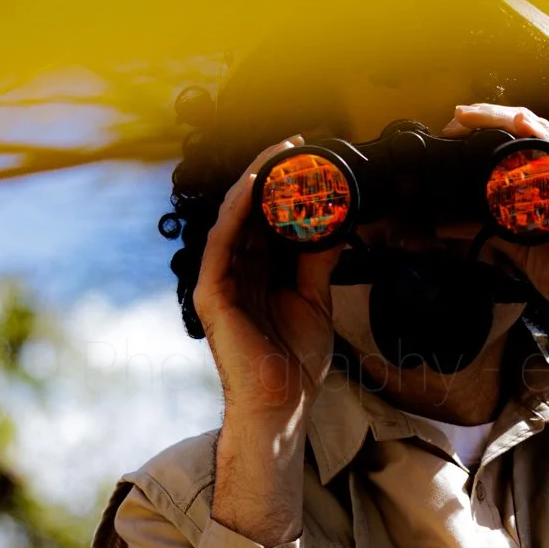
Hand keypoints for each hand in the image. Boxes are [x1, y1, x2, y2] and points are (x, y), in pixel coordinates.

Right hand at [194, 140, 339, 543]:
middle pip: (249, 209)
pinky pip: (221, 243)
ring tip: (277, 154)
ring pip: (233, 217)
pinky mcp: (212, 294)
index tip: (310, 156)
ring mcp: (221, 280)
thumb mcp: (316, 300)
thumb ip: (319, 261)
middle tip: (296, 143)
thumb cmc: (294, 361)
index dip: (285, 184)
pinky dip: (236, 212)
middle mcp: (237, 269)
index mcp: (259, 269)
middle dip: (271, 173)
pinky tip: (252, 189)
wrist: (282, 404)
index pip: (268, 215)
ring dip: (253, 182)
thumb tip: (336, 224)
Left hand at [442, 102, 548, 421]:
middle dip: (488, 119)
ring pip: (545, 134)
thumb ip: (486, 231)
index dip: (484, 132)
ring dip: (506, 121)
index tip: (451, 133)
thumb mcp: (519, 249)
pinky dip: (544, 139)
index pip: (517, 144)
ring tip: (475, 116)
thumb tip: (445, 225)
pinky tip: (522, 127)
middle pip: (528, 130)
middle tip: (455, 119)